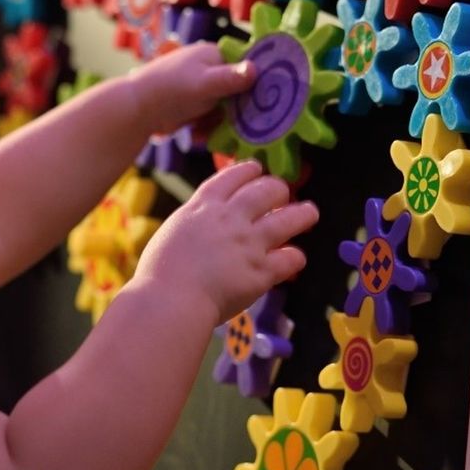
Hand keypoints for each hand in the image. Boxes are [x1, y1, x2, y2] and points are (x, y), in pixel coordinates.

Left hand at [126, 41, 255, 135]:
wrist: (134, 110)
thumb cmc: (170, 90)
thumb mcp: (205, 84)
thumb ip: (231, 78)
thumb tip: (256, 69)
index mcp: (212, 56)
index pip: (245, 66)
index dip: (255, 84)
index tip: (264, 102)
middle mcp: (207, 70)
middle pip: (236, 91)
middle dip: (237, 111)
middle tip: (242, 127)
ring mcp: (198, 89)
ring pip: (223, 109)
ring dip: (221, 124)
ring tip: (214, 133)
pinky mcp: (190, 107)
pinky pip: (208, 119)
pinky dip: (206, 129)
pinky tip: (198, 136)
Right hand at [133, 161, 318, 324]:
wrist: (170, 299)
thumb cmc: (159, 272)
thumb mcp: (173, 231)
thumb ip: (194, 224)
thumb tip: (203, 226)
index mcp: (204, 207)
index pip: (234, 176)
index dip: (250, 170)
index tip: (257, 171)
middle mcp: (231, 218)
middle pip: (267, 190)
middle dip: (279, 189)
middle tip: (283, 194)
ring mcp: (249, 244)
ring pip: (290, 218)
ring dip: (303, 213)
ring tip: (310, 213)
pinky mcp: (262, 271)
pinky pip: (291, 258)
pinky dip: (294, 257)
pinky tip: (293, 259)